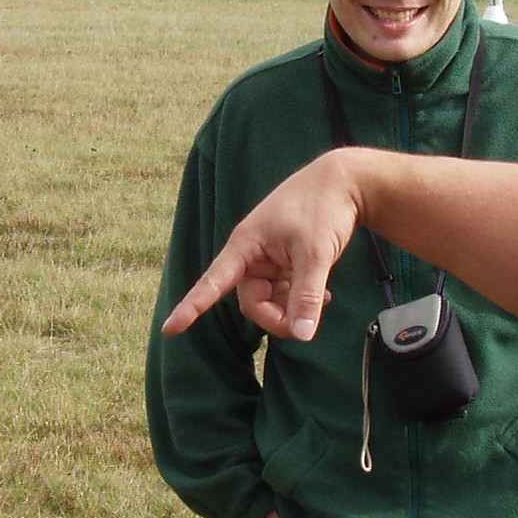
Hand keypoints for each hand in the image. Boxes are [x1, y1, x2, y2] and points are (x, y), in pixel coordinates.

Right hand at [163, 153, 361, 342]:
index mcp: (246, 245)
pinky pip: (286, 291)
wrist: (346, 182)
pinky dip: (302, 298)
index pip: (213, 282)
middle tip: (306, 325)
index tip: (171, 328)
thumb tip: (302, 334)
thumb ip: (306, 296)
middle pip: (253, 302)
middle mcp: (253, 254)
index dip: (192, 306)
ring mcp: (270, 259)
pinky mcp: (286, 261)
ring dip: (293, 307)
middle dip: (277, 316)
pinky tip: (325, 295)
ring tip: (323, 298)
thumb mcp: (315, 254)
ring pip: (271, 299)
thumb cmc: (323, 208)